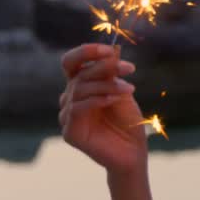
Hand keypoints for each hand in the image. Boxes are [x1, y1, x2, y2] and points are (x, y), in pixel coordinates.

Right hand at [59, 44, 147, 176]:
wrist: (133, 151)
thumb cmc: (128, 120)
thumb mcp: (122, 91)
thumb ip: (113, 73)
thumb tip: (112, 48)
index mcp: (79, 86)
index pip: (72, 62)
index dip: (86, 52)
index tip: (108, 49)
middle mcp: (69, 99)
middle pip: (79, 75)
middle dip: (104, 68)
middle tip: (128, 68)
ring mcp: (66, 116)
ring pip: (79, 89)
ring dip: (106, 85)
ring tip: (129, 89)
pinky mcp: (69, 132)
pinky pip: (77, 109)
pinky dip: (97, 100)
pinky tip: (114, 99)